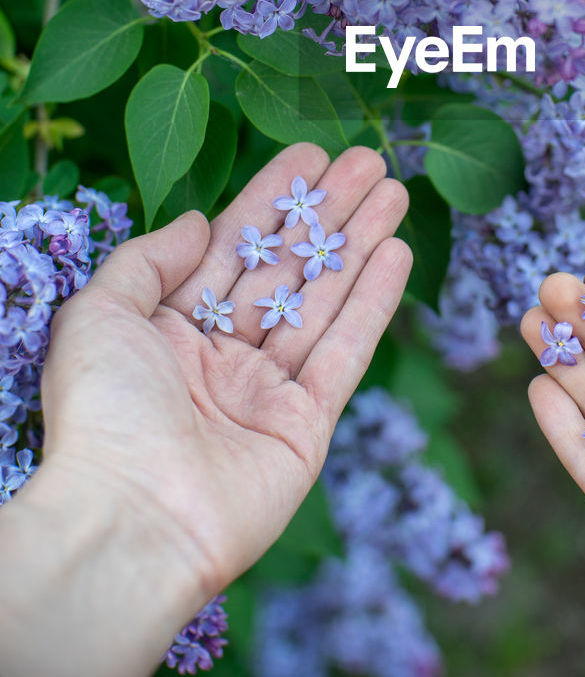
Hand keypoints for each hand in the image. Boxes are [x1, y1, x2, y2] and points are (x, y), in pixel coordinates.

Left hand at [0, 143, 410, 676]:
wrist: (131, 522)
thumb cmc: (103, 415)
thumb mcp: (98, 315)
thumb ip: (149, 260)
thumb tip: (202, 222)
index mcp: (171, 328)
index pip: (234, 246)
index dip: (273, 198)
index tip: (311, 154)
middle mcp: (222, 354)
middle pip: (289, 267)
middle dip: (329, 212)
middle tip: (371, 162)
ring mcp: (267, 391)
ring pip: (324, 300)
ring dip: (360, 243)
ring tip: (395, 191)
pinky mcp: (306, 426)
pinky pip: (346, 352)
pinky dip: (373, 304)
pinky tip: (394, 254)